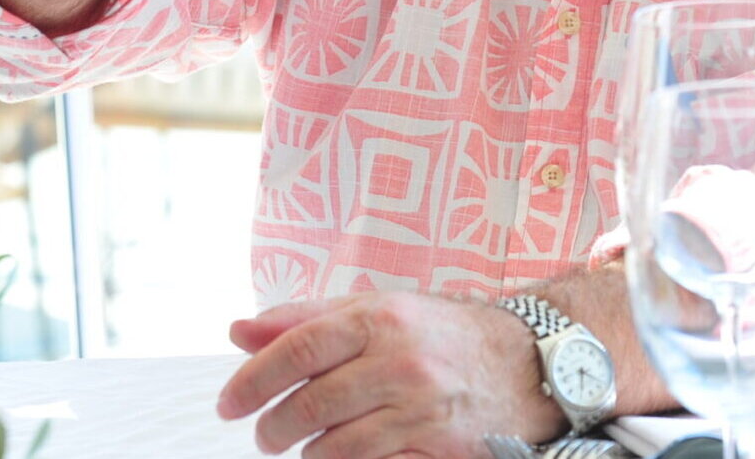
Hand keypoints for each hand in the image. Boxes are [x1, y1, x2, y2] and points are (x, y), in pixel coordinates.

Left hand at [218, 293, 558, 458]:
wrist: (525, 363)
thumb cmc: (444, 334)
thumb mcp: (380, 309)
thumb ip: (307, 319)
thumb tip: (239, 331)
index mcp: (379, 317)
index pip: (298, 347)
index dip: (254, 379)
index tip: (228, 402)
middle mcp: (399, 359)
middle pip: (310, 403)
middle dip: (272, 427)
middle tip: (263, 435)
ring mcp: (418, 406)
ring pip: (334, 444)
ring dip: (305, 451)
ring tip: (301, 446)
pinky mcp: (434, 444)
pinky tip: (338, 455)